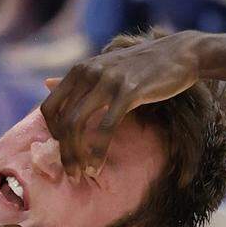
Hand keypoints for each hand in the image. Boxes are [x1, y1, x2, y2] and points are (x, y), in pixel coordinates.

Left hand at [41, 30, 203, 176]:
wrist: (180, 53)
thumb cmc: (143, 65)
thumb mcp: (105, 67)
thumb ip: (78, 79)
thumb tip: (46, 84)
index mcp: (80, 70)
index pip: (49, 107)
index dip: (51, 134)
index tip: (63, 150)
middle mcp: (89, 73)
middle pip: (62, 121)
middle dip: (64, 152)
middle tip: (71, 173)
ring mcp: (108, 81)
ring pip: (77, 125)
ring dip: (76, 155)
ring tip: (82, 173)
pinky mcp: (128, 92)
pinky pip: (105, 128)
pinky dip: (98, 152)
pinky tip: (98, 166)